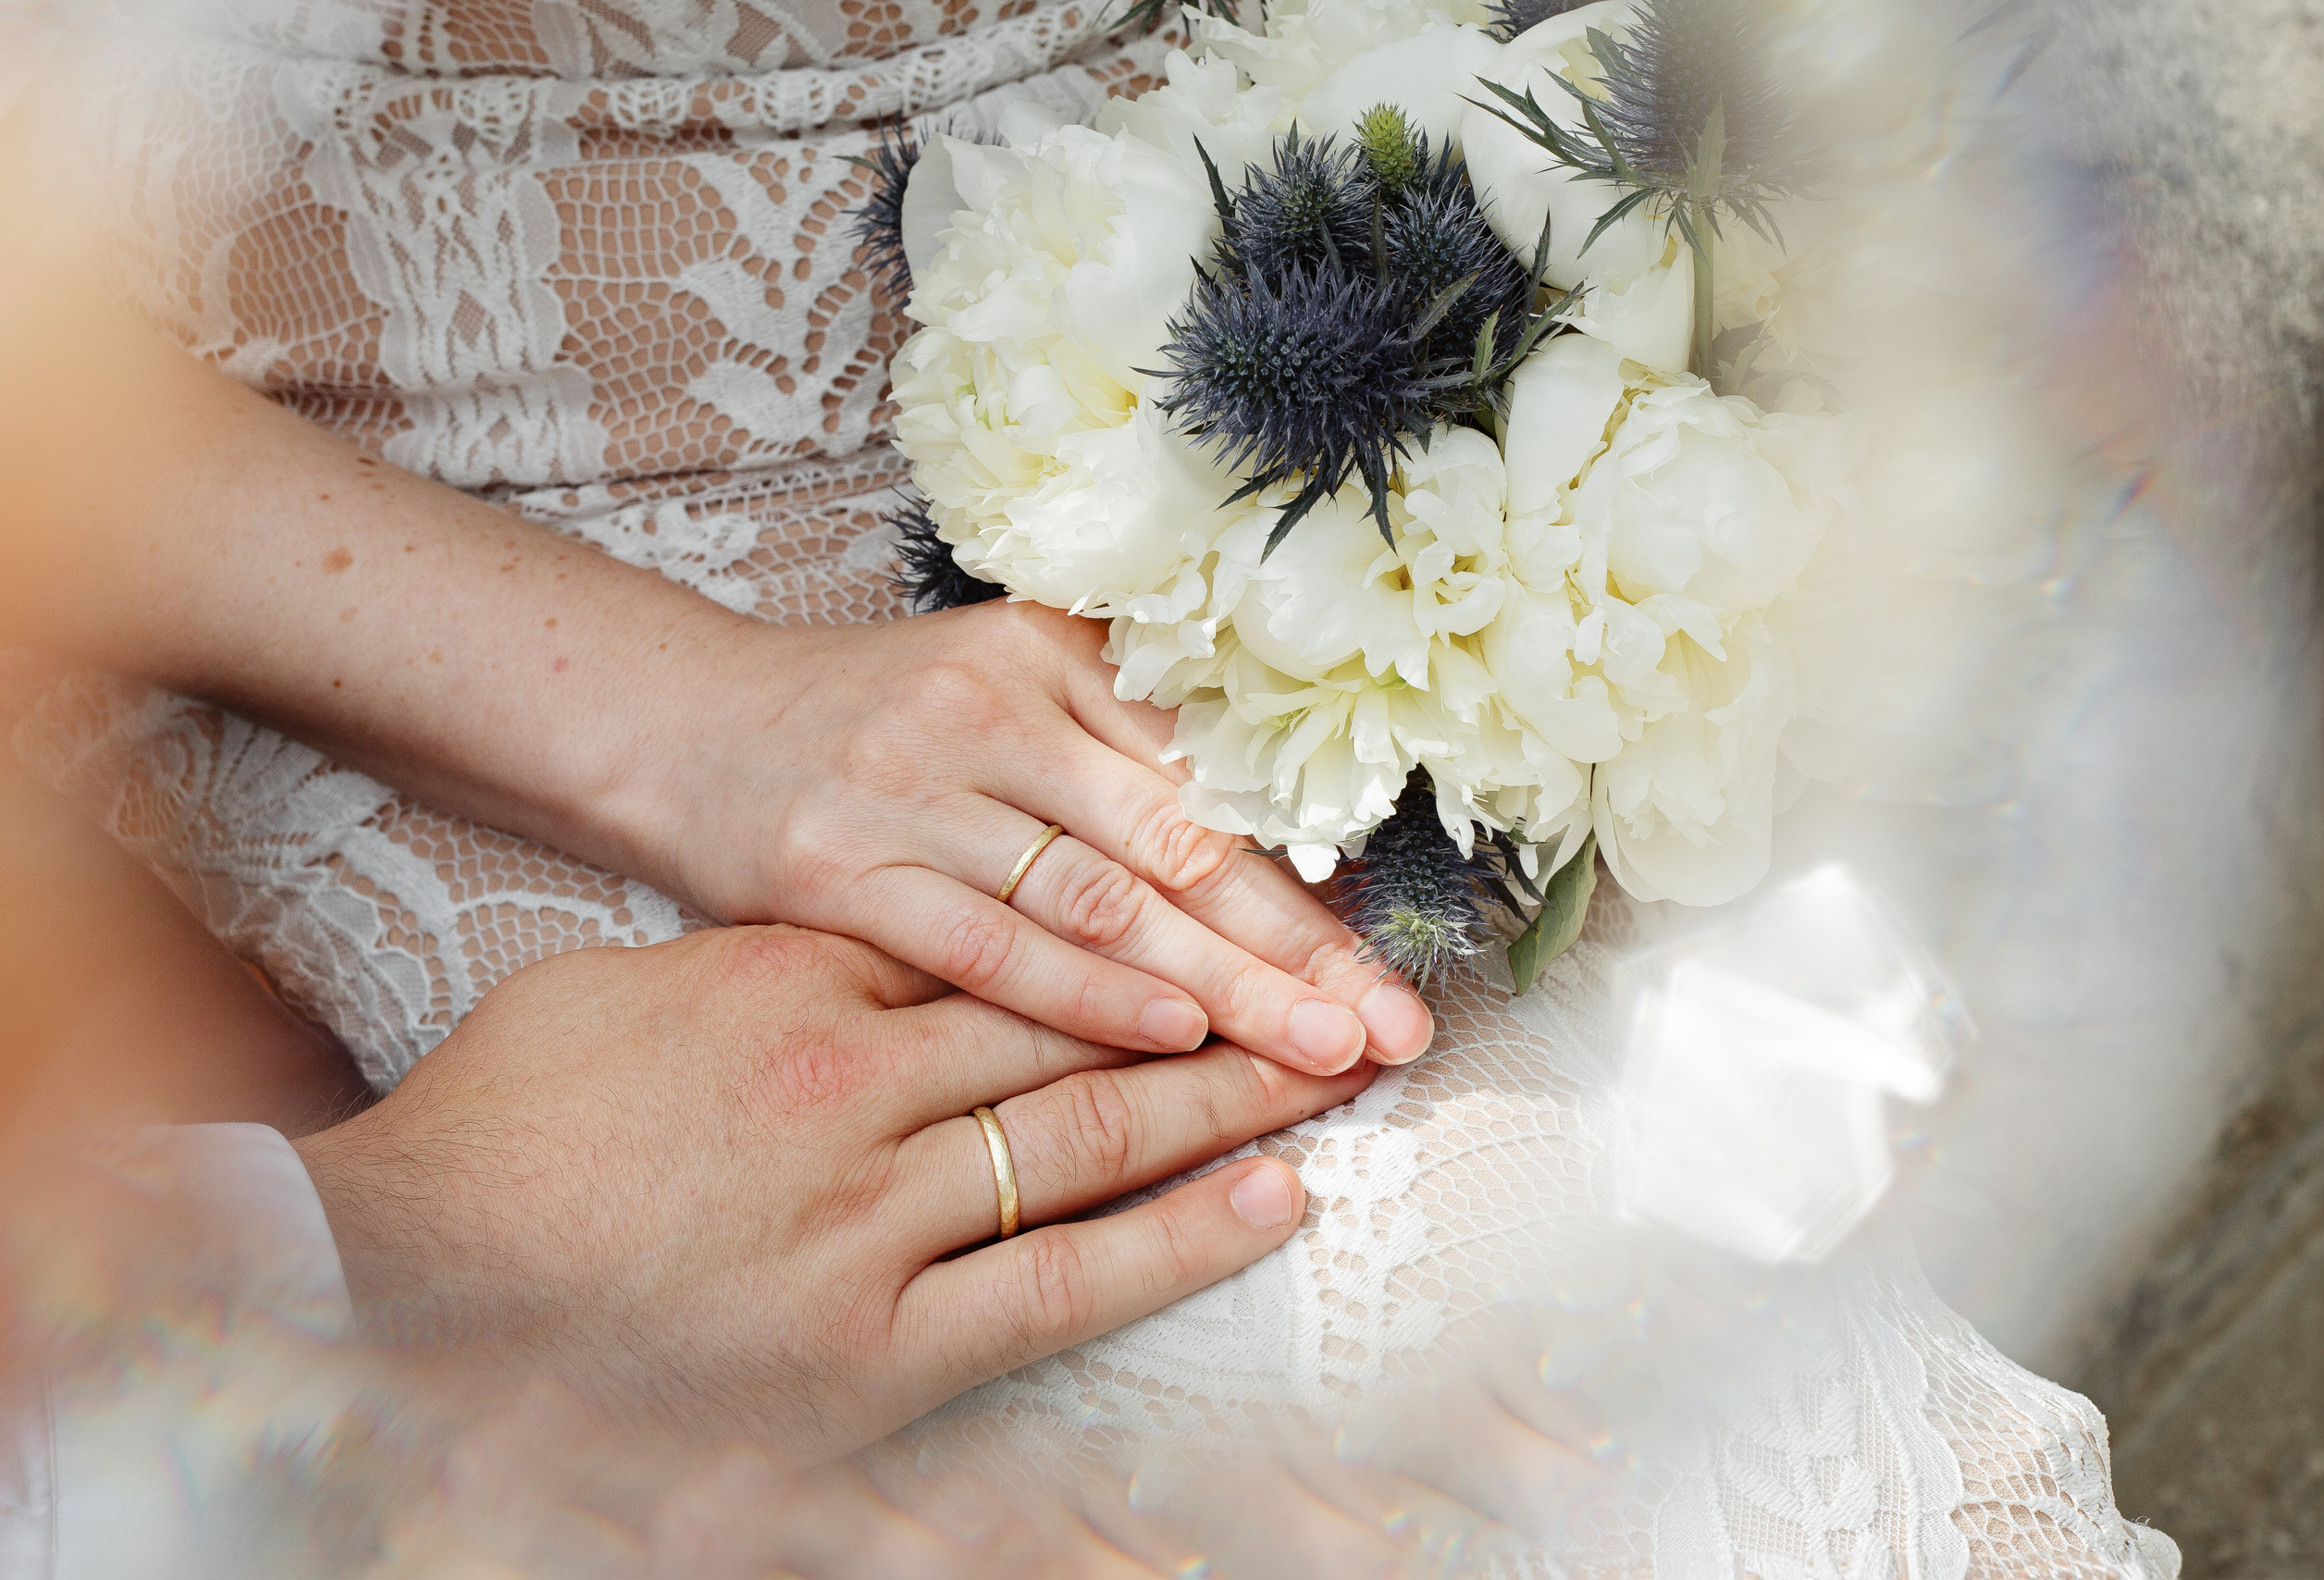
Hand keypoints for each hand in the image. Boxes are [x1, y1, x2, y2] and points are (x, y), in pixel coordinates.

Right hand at [294, 924, 1372, 1460]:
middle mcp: (853, 1083)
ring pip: (1092, 1130)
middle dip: (1223, 989)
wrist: (399, 1278)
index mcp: (798, 980)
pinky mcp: (875, 1347)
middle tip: (1338, 976)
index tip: (1228, 896)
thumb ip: (780, 959)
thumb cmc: (506, 1124)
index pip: (1008, 934)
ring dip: (1231, 1093)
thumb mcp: (638, 989)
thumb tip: (892, 936)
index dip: (1136, 911)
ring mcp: (869, 1217)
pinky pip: (1059, 1279)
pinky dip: (1176, 1237)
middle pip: (1081, 1016)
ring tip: (1336, 1063)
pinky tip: (1268, 1198)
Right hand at [631, 600, 1434, 1076]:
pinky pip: (985, 940)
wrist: (680, 722)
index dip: (1311, 886)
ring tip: (1314, 1054)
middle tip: (1389, 1034)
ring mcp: (915, 784)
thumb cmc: (874, 729)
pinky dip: (1081, 993)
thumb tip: (1272, 876)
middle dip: (1294, 951)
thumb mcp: (1002, 699)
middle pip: (1178, 842)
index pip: (1213, 783)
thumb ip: (1117, 761)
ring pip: (1098, 897)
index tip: (1396, 975)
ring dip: (1219, 986)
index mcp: (1053, 655)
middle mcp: (995, 707)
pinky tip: (1168, 1038)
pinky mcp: (841, 863)